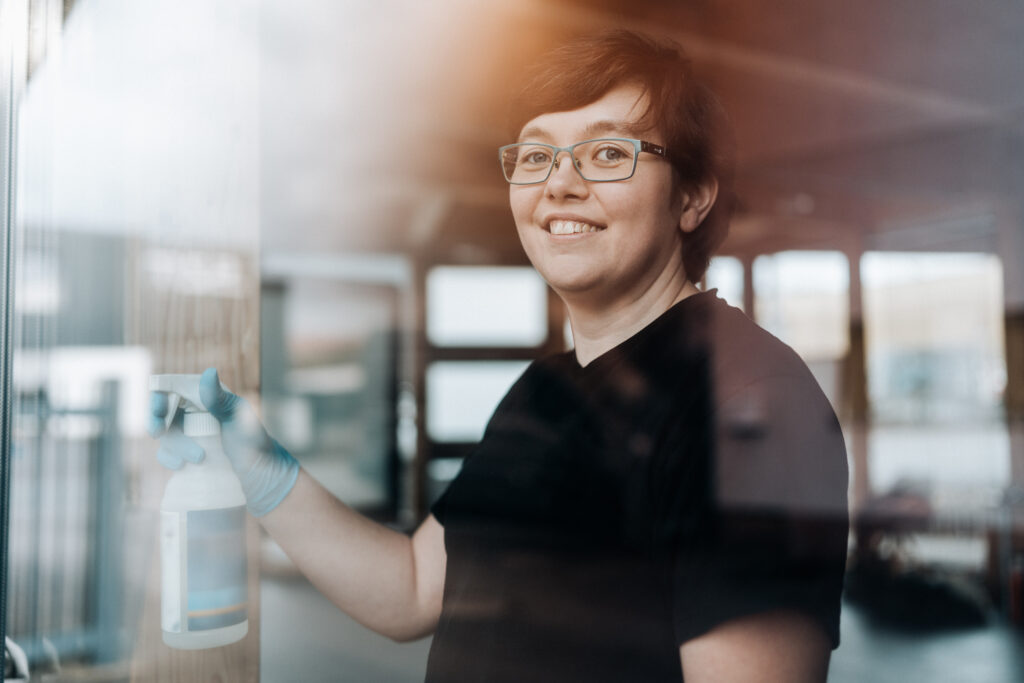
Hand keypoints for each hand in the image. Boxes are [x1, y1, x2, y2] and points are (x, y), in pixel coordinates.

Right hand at [148, 368, 299, 516]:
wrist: (264, 480)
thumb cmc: (256, 446)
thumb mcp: (238, 422)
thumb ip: (220, 400)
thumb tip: (208, 372)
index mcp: (208, 396)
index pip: (172, 387)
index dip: (158, 397)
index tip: (160, 413)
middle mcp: (197, 411)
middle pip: (161, 409)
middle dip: (156, 421)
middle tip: (158, 432)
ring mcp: (191, 432)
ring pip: (165, 433)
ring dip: (173, 445)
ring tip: (199, 458)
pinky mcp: (188, 453)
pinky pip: (167, 453)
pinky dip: (169, 458)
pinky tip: (181, 466)